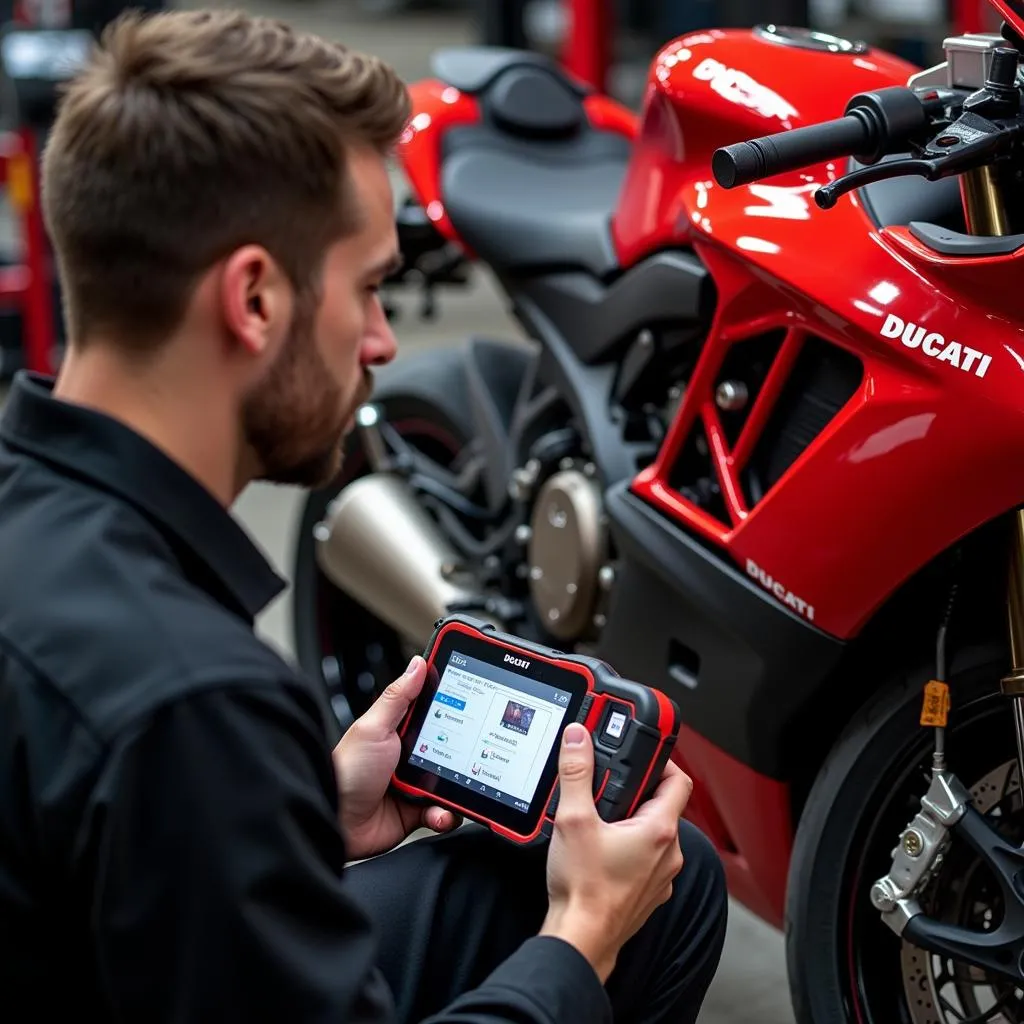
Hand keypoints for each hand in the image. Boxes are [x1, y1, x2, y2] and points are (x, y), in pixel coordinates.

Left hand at [333, 656, 460, 859]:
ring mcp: (414, 784)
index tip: (475, 702)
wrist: (335, 822)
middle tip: (467, 756)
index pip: (434, 712)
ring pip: (452, 781)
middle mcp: (409, 755)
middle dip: (463, 754)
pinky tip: (438, 812)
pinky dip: (445, 814)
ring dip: (456, 789)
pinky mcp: (417, 811)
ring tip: (449, 791)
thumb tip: (418, 664)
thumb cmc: (347, 771)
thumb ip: (398, 697)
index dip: (455, 707)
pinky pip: (443, 811)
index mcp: (399, 731)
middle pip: (452, 748)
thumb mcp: (374, 727)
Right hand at [539, 723, 691, 981]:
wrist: (582, 940)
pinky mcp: (648, 892)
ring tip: (599, 817)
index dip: (661, 760)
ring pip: (654, 834)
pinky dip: (629, 848)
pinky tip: (601, 849)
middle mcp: (668, 853)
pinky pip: (646, 859)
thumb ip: (577, 773)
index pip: (678, 779)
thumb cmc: (585, 890)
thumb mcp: (573, 819)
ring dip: (632, 821)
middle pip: (663, 805)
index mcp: (659, 830)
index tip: (641, 753)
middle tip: (609, 784)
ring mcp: (661, 876)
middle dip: (636, 790)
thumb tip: (578, 739)